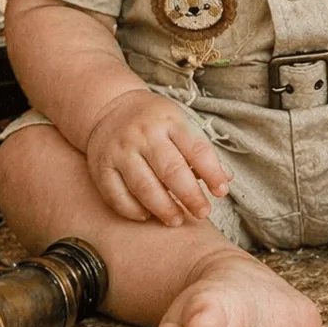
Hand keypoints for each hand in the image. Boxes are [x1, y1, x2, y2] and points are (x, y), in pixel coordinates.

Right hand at [85, 88, 232, 225]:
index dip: (212, 172)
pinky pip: (116, 195)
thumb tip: (226, 178)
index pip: (196, 149)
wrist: (110, 107)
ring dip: (163, 207)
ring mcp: (120, 151)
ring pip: (144, 186)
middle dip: (190, 196)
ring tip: (177, 219)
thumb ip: (200, 151)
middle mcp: (144, 135)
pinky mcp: (101, 167)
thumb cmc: (154, 121)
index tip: (222, 191)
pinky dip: (133, 210)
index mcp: (170, 121)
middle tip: (202, 212)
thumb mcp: (180, 124)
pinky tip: (146, 215)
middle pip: (171, 170)